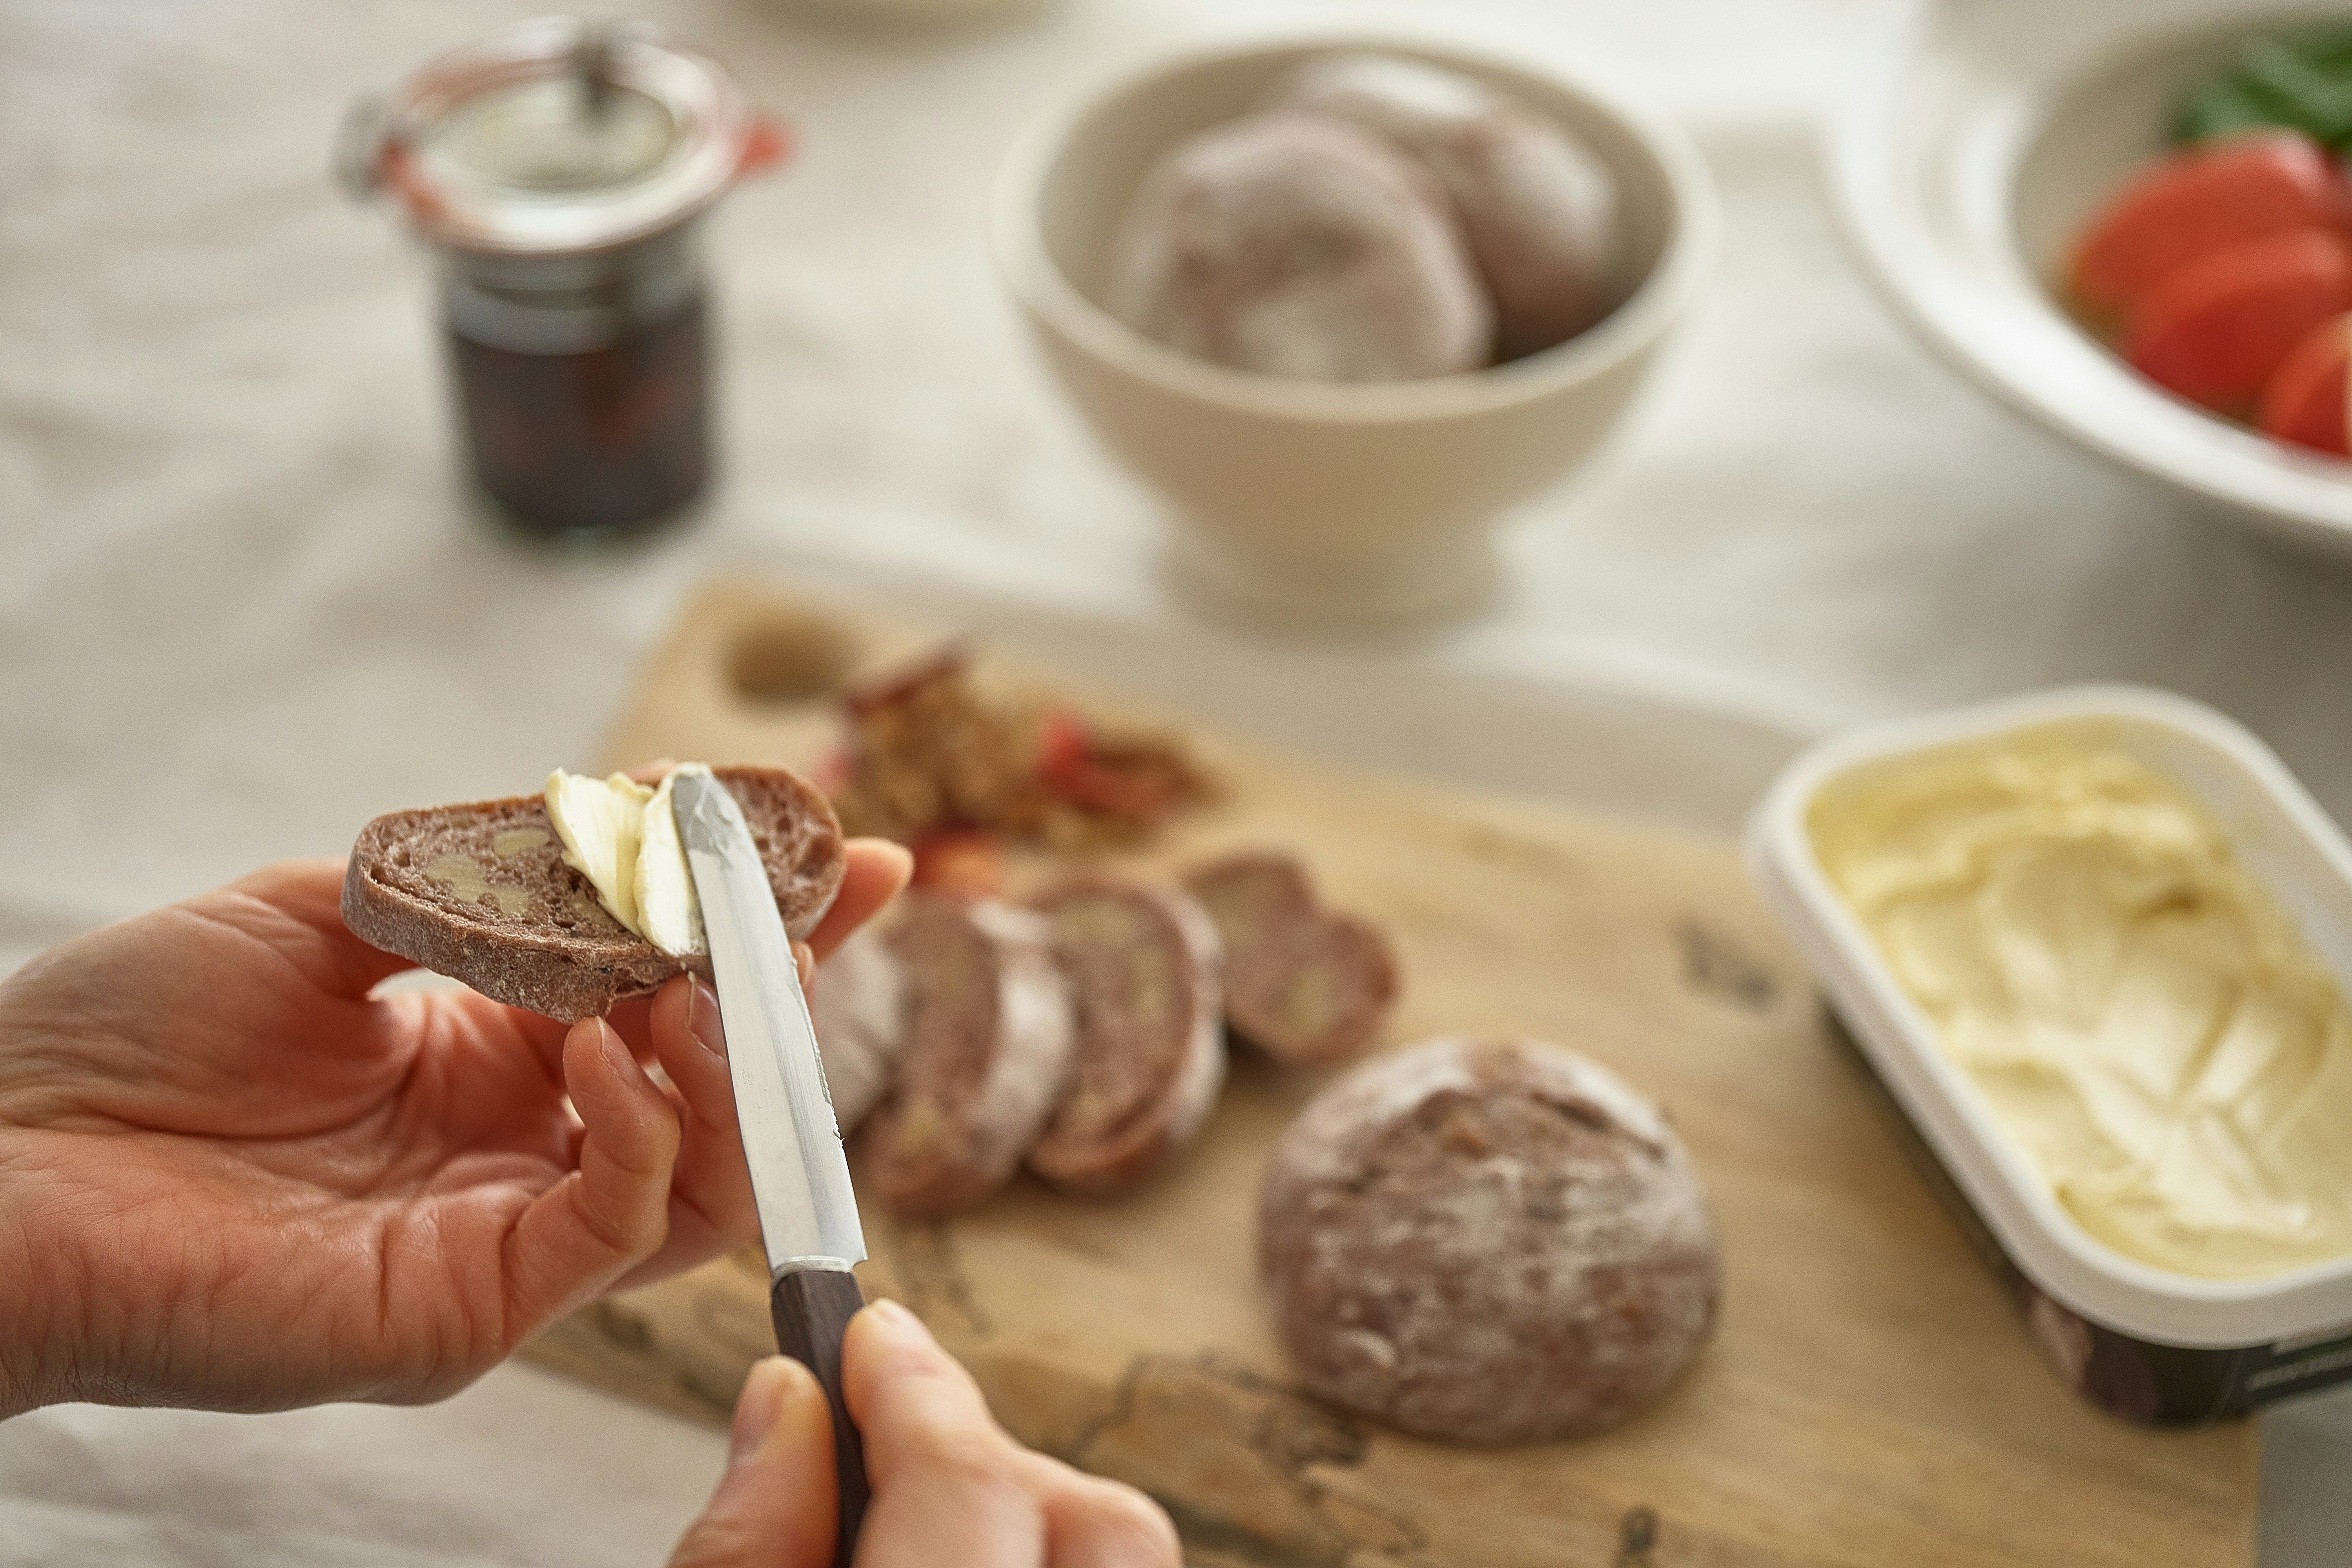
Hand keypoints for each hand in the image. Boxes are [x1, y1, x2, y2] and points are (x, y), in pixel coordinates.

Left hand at [0, 839, 910, 1417]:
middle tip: (793, 901)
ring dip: (733, 1062)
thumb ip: (491, 885)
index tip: (850, 849)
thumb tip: (636, 825)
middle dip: (782, 986)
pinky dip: (644, 1130)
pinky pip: (618, 1228)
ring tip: (703, 975)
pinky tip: (609, 1049)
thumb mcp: (330, 907)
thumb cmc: (124, 1035)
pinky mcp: (476, 1310)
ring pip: (709, 1173)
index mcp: (494, 1056)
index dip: (769, 925)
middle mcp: (521, 1152)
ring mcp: (507, 1241)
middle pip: (722, 1089)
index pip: (676, 995)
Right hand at [670, 1300, 1179, 1567]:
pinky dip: (1045, 1566)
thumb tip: (788, 1398)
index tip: (867, 1335)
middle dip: (1001, 1463)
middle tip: (894, 1446)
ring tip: (916, 1532)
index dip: (915, 1390)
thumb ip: (746, 1545)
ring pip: (1122, 1563)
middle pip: (1108, 1524)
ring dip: (1029, 1523)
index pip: (972, 1482)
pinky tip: (963, 1567)